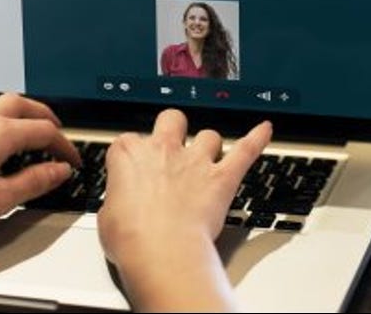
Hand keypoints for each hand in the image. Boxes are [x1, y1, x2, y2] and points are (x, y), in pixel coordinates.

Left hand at [0, 93, 80, 233]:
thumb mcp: (0, 199)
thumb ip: (34, 182)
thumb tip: (58, 170)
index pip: (44, 131)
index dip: (64, 145)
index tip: (72, 161)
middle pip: (19, 104)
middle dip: (41, 114)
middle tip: (54, 128)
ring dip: (8, 113)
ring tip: (17, 126)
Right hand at [97, 109, 270, 310]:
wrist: (161, 252)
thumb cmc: (132, 239)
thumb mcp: (106, 217)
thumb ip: (117, 200)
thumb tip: (121, 206)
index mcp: (129, 154)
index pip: (129, 141)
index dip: (134, 155)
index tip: (134, 169)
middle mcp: (163, 150)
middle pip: (171, 119)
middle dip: (174, 128)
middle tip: (173, 143)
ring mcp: (196, 162)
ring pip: (209, 135)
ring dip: (209, 145)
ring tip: (208, 157)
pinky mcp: (221, 178)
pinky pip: (246, 150)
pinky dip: (257, 139)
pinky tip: (264, 130)